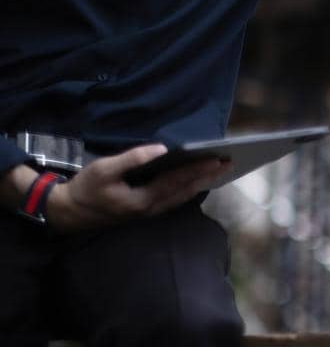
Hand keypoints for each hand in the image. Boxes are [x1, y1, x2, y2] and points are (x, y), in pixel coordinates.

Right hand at [46, 145, 228, 232]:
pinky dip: (187, 189)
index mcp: (142, 200)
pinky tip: (195, 181)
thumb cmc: (85, 189)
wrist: (68, 212)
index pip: (177, 182)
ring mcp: (147, 212)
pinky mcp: (143, 211)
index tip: (217, 159)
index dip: (198, 170)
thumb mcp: (104, 169)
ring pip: (181, 198)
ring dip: (200, 184)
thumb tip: (161, 149)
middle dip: (207, 177)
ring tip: (218, 171)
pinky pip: (173, 200)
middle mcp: (150, 209)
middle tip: (228, 164)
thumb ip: (133, 158)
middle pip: (185, 192)